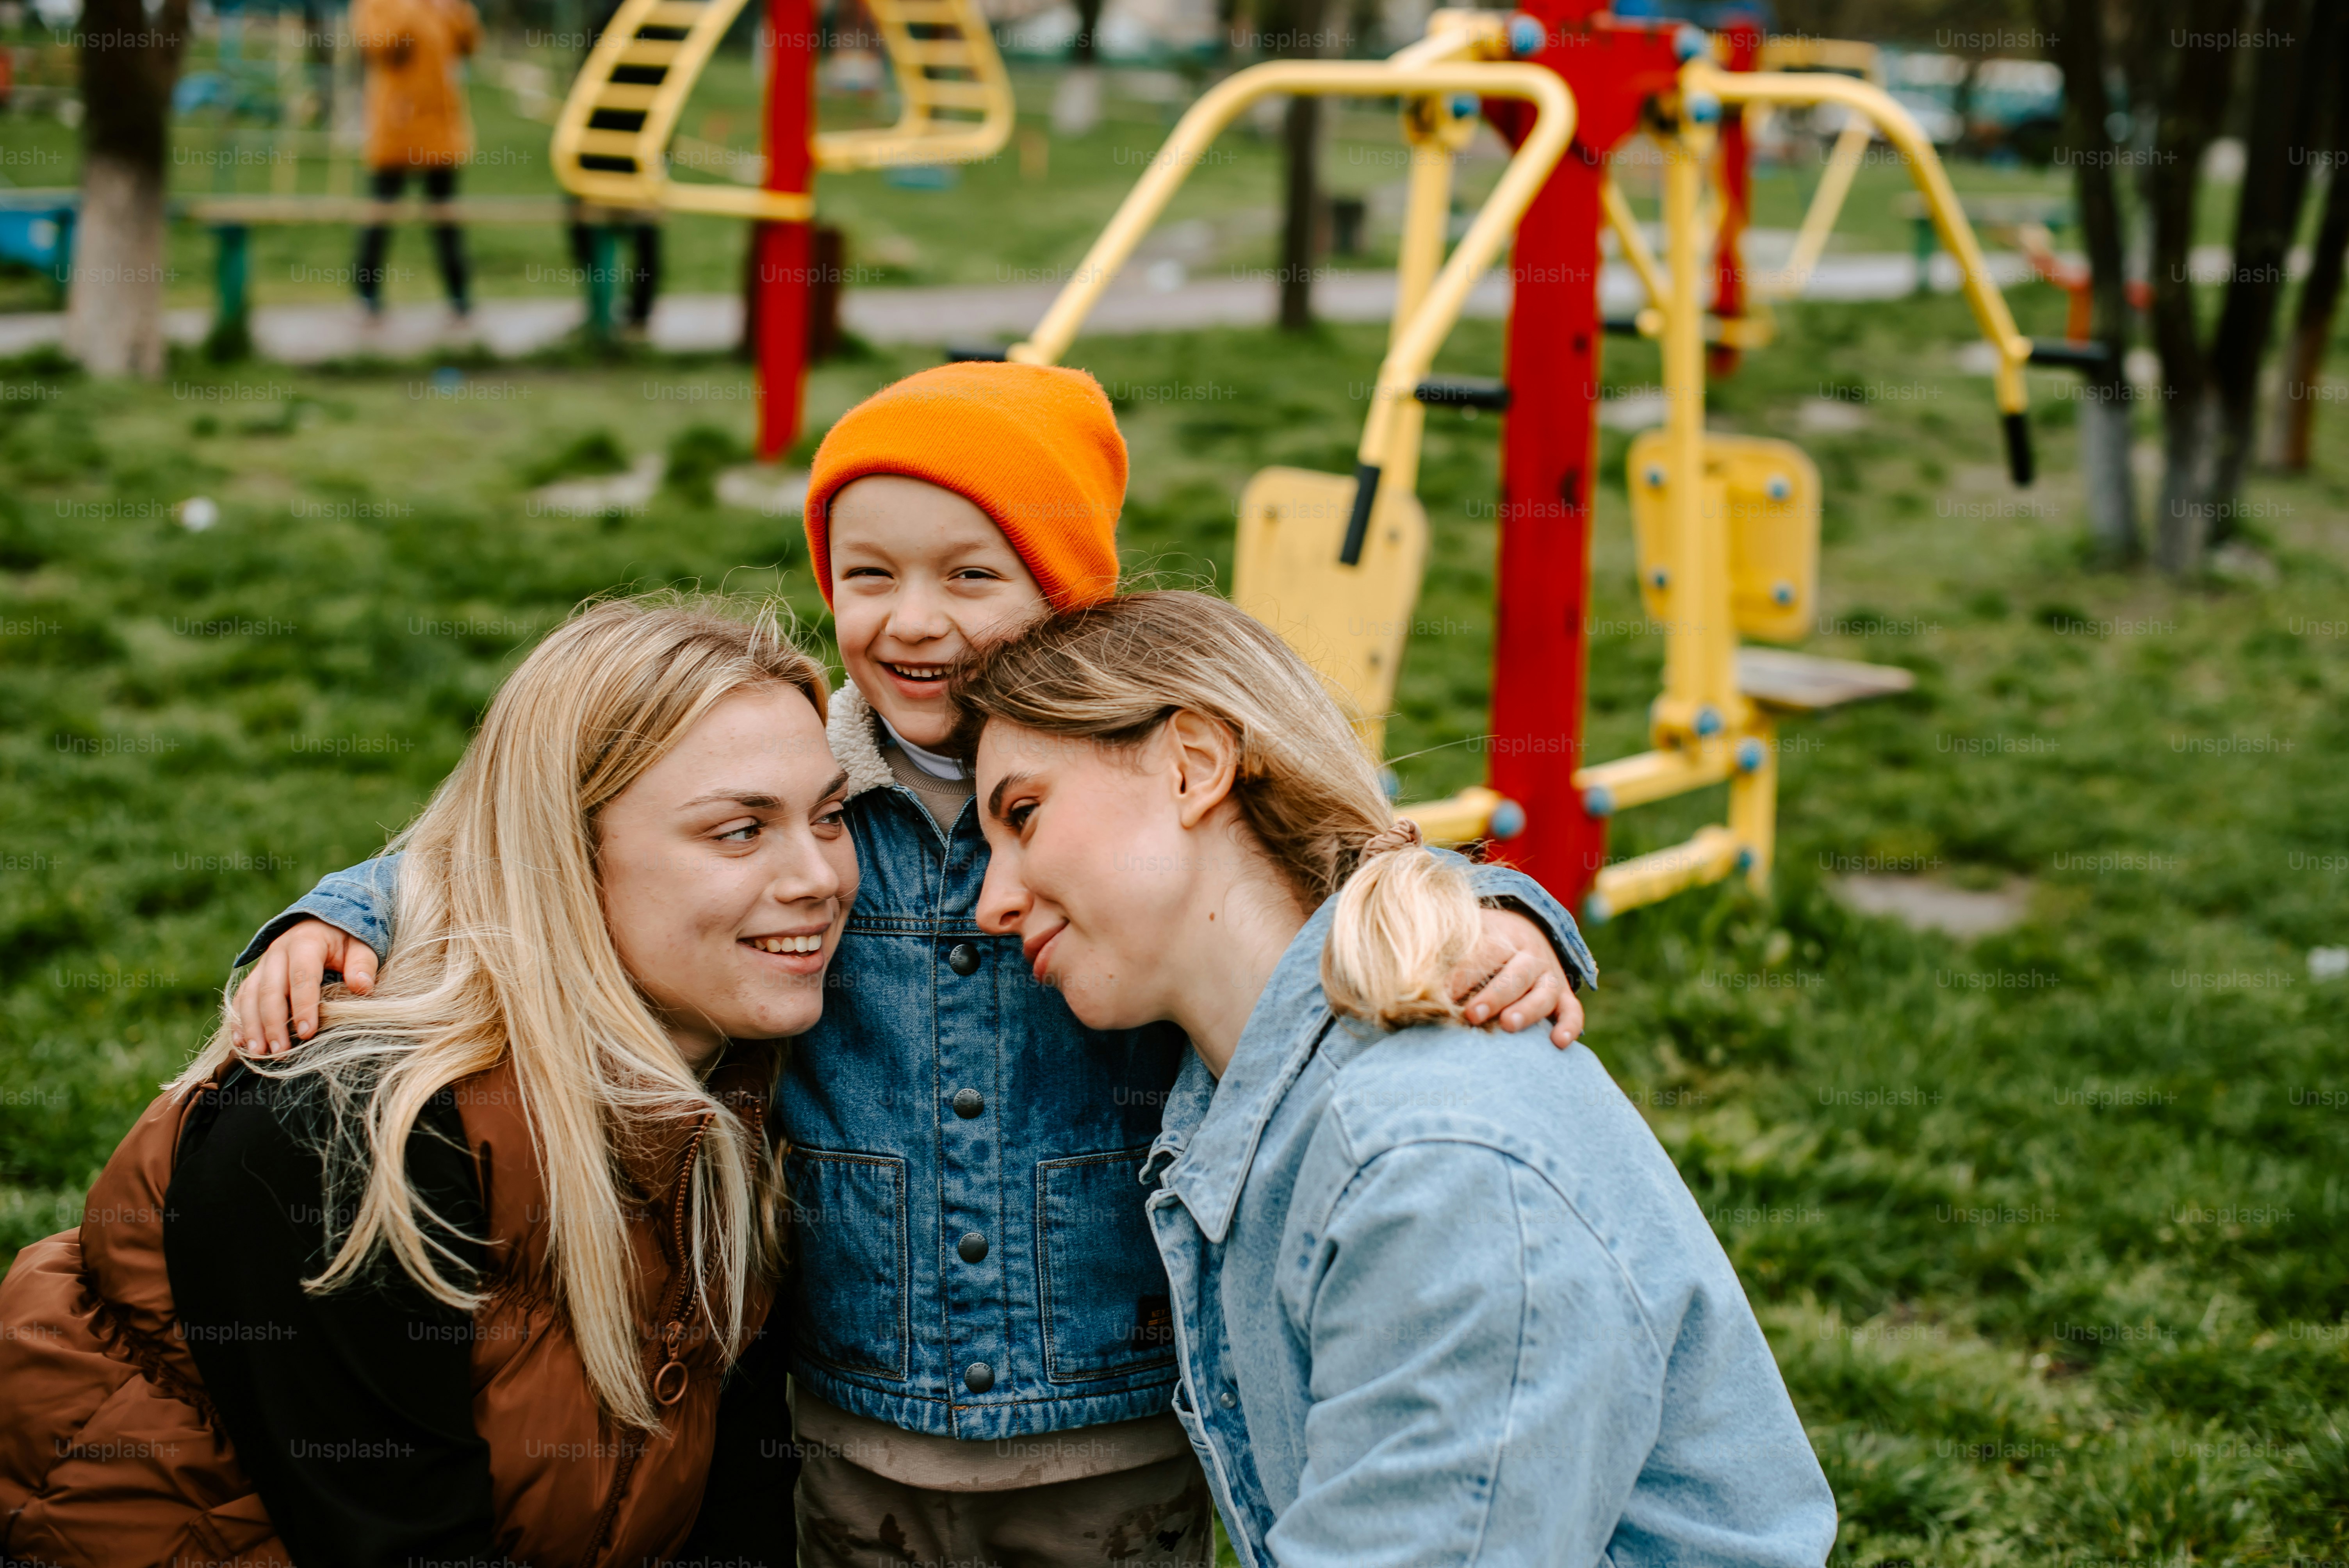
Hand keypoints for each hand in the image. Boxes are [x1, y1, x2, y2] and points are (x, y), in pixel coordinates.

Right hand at [231, 919, 378, 1056]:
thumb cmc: (345, 939)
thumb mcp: (361, 945)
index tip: (307, 1032)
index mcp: (305, 942)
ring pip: (250, 996)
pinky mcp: (255, 976)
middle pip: (270, 990)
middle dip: (273, 1022)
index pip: (301, 976)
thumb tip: (362, 987)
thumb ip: (362, 964)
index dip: (303, 1005)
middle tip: (280, 1051)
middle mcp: (277, 952)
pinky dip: (239, 1021)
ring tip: (259, 1053)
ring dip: (252, 1026)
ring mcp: (263, 964)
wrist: (322, 923)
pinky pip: (241, 998)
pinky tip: (241, 1043)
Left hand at [1450, 908, 1583, 1048]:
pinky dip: (1569, 1025)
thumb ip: (1440, 958)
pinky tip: (1557, 1042)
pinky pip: (1572, 1010)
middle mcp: (1528, 955)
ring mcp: (1549, 976)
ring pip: (1544, 991)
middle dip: (1493, 995)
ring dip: (1528, 1008)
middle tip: (1471, 1014)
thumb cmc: (1479, 947)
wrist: (1524, 933)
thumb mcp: (1464, 941)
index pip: (1482, 954)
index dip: (1462, 974)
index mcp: (1500, 937)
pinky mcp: (1564, 997)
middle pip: (1515, 973)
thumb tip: (1403, 984)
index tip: (1439, 996)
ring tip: (1509, 1025)